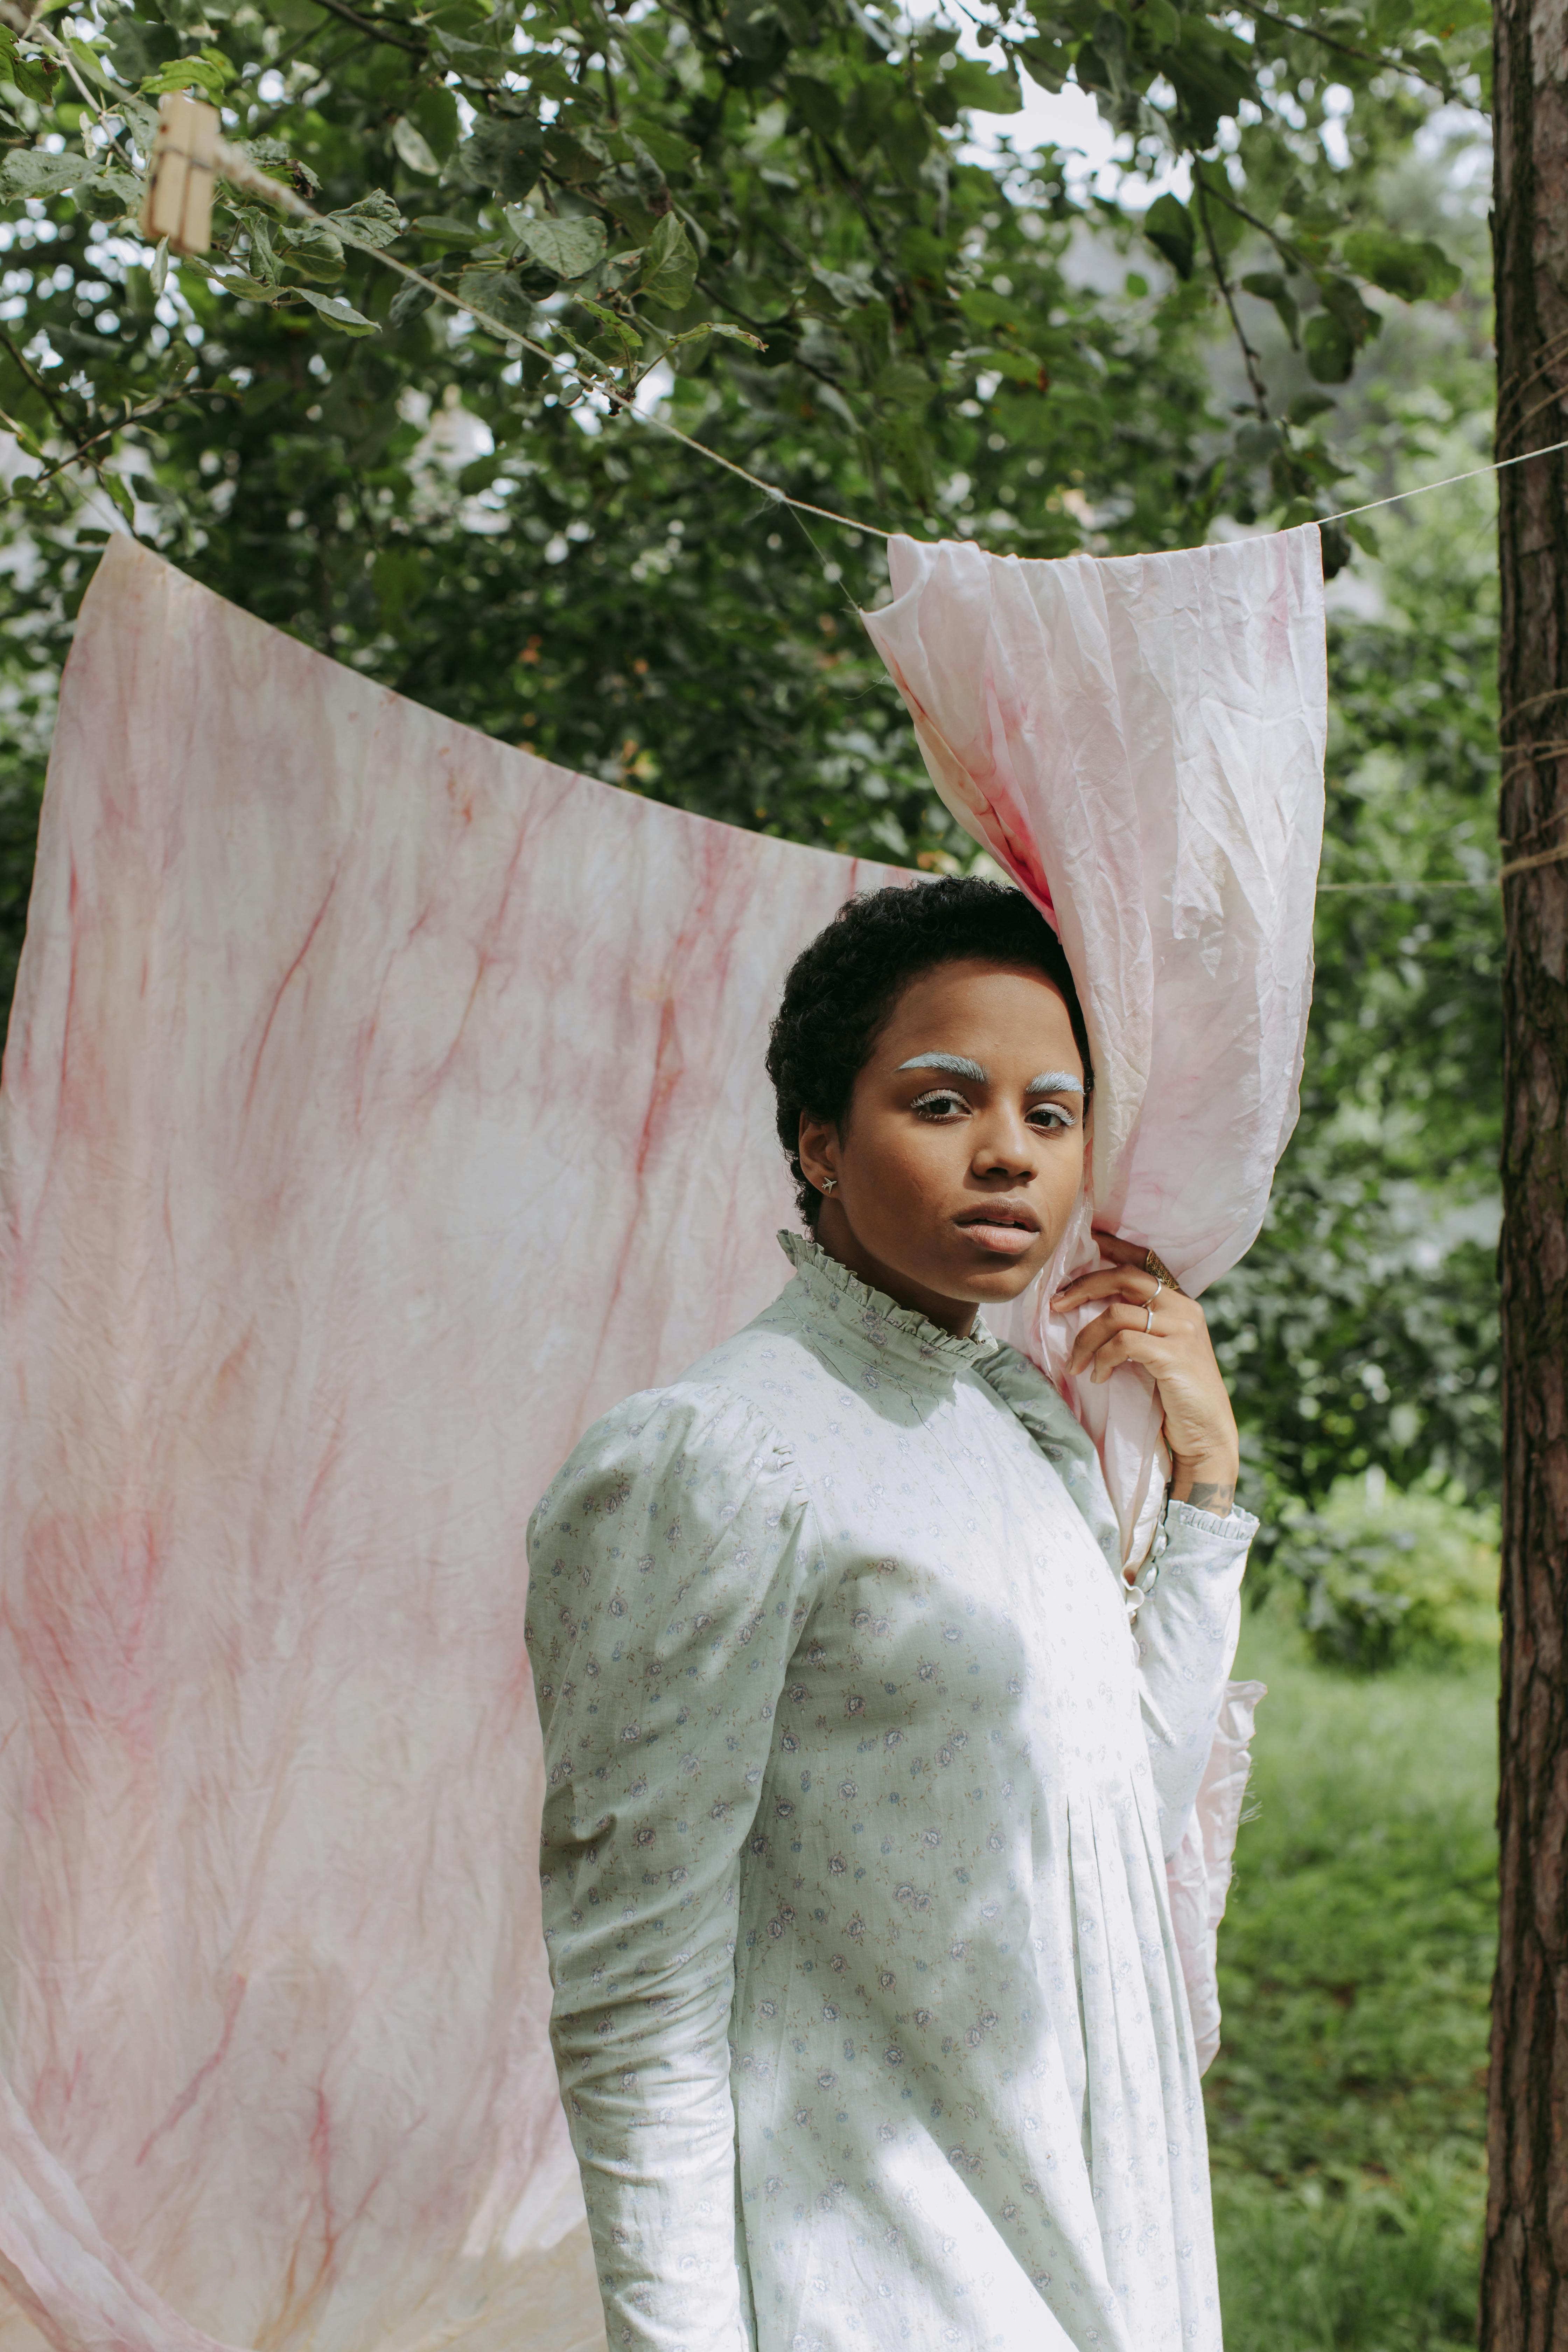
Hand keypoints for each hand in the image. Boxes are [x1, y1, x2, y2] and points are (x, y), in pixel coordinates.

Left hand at [1050, 1230, 1240, 1513]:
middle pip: (1125, 1277)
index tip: (1088, 1237)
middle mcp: (1184, 1309)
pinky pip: (1123, 1344)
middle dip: (1083, 1287)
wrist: (1205, 1434)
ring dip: (1086, 1339)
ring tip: (1076, 1364)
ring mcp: (1182, 1330)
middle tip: (1055, 1305)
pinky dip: (1102, 1359)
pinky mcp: (1174, 1355)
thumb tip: (1092, 1310)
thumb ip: (1138, 1326)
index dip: (1116, 1246)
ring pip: (1116, 1313)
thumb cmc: (1175, 1394)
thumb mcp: (1158, 1351)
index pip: (1146, 1261)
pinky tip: (1099, 1377)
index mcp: (1180, 1303)